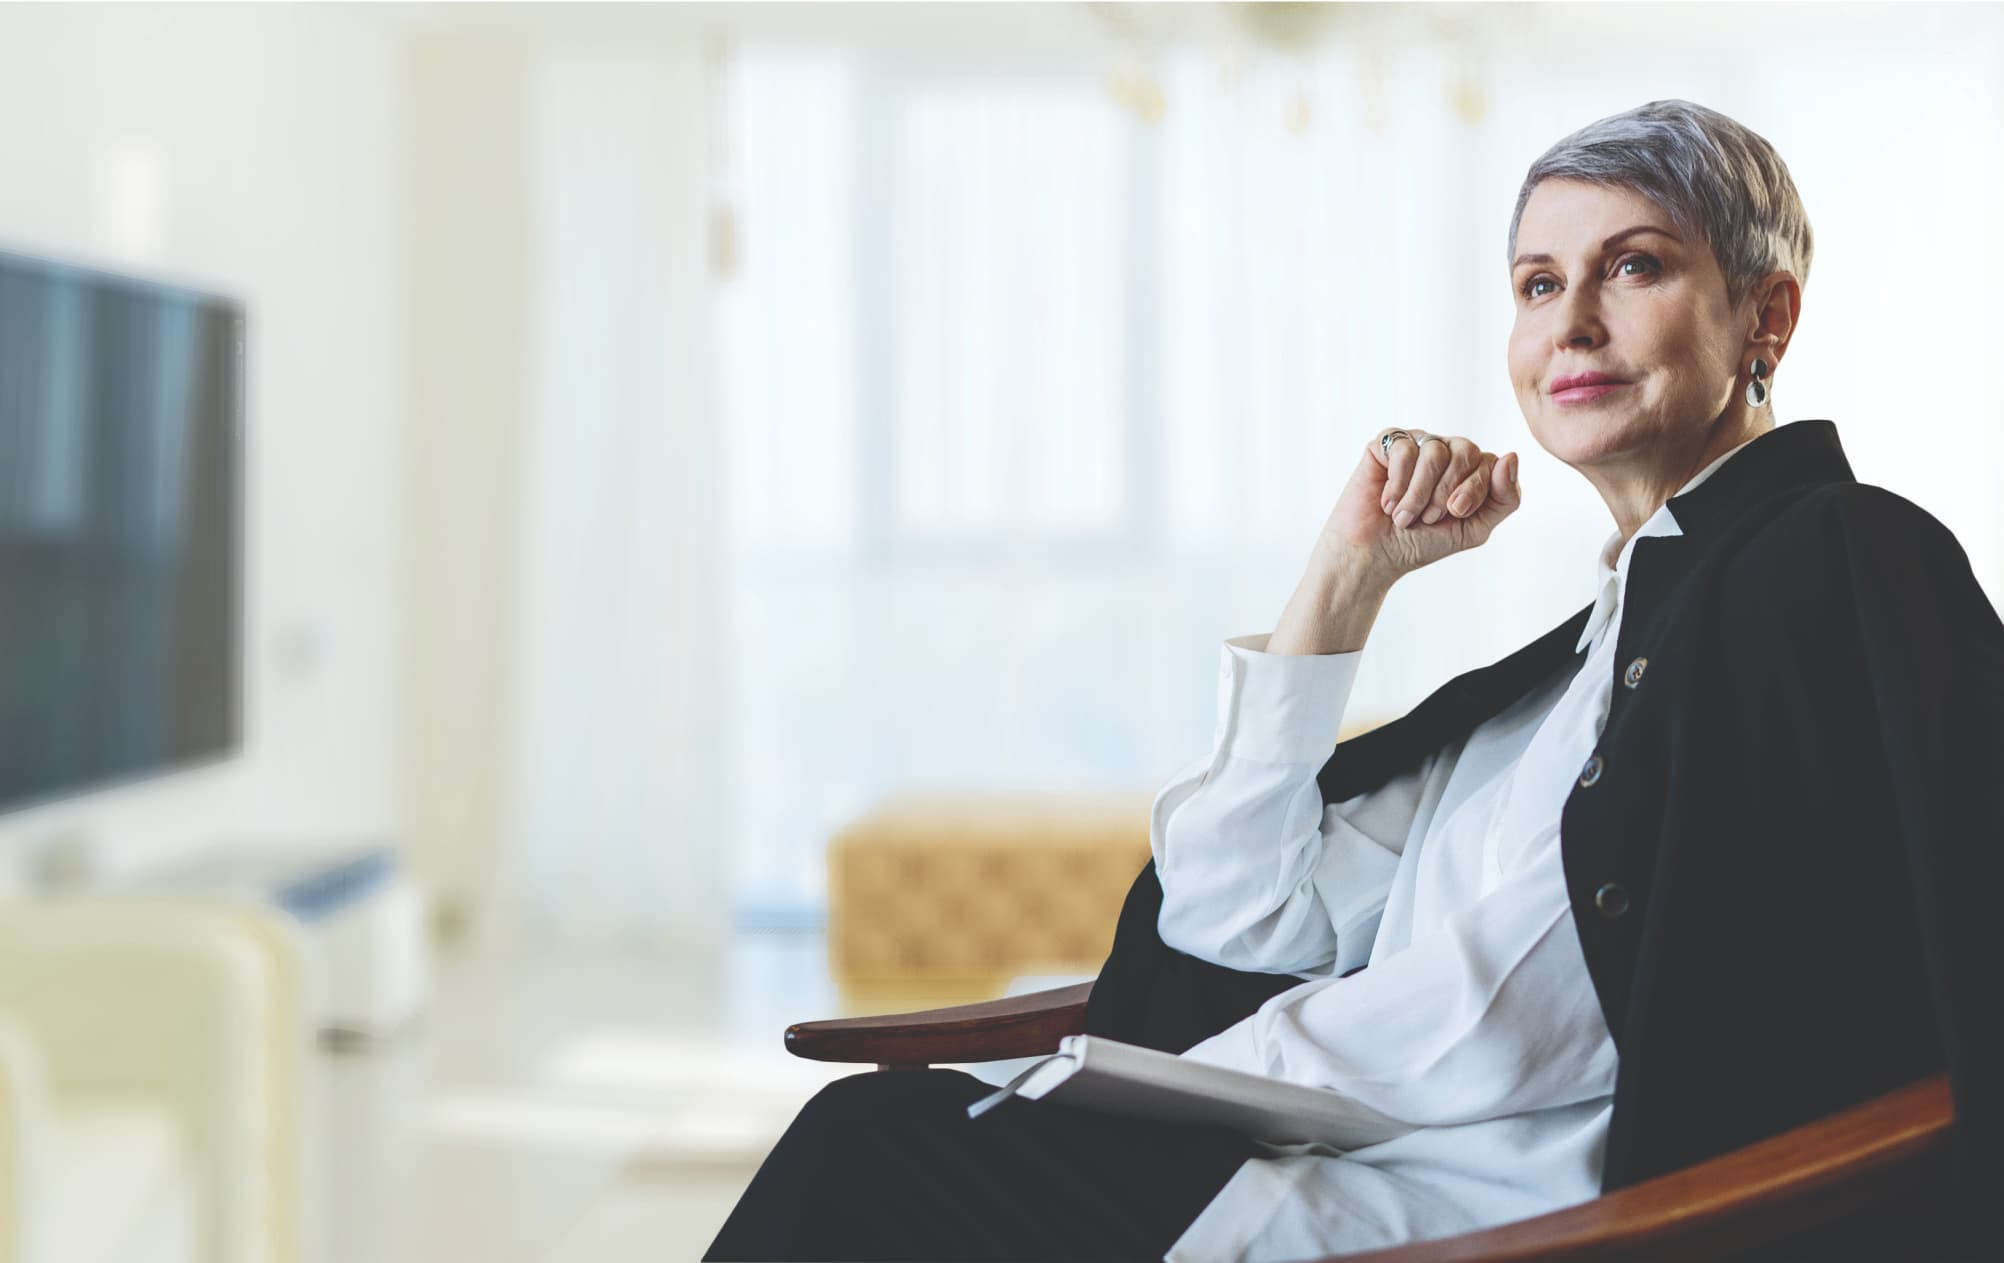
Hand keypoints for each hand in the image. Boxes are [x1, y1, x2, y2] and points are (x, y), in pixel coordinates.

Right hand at [1314, 429, 1522, 580]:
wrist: (1374, 555)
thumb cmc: (1422, 543)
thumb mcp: (1474, 529)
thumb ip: (1505, 497)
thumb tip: (1511, 456)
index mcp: (1469, 470)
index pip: (1489, 461)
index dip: (1474, 488)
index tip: (1455, 514)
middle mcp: (1445, 452)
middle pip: (1465, 450)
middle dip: (1447, 489)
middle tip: (1430, 517)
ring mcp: (1416, 445)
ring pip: (1434, 450)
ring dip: (1419, 492)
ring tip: (1404, 516)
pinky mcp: (1386, 444)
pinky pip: (1403, 448)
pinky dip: (1397, 482)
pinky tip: (1387, 502)